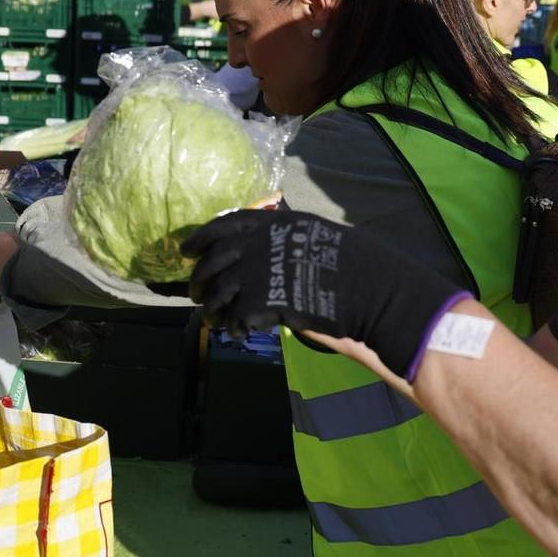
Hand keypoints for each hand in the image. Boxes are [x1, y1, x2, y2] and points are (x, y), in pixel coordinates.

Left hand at [182, 210, 462, 368]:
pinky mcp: (261, 305)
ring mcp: (255, 275)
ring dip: (212, 308)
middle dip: (200, 280)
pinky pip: (235, 318)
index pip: (222, 226)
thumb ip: (285, 239)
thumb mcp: (315, 234)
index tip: (187, 251)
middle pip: (212, 263)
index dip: (201, 239)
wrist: (369, 289)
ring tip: (213, 318)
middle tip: (195, 294)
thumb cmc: (352, 261)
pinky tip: (237, 332)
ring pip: (217, 294)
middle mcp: (256, 245)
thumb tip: (267, 246)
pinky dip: (232, 327)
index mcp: (269, 224)